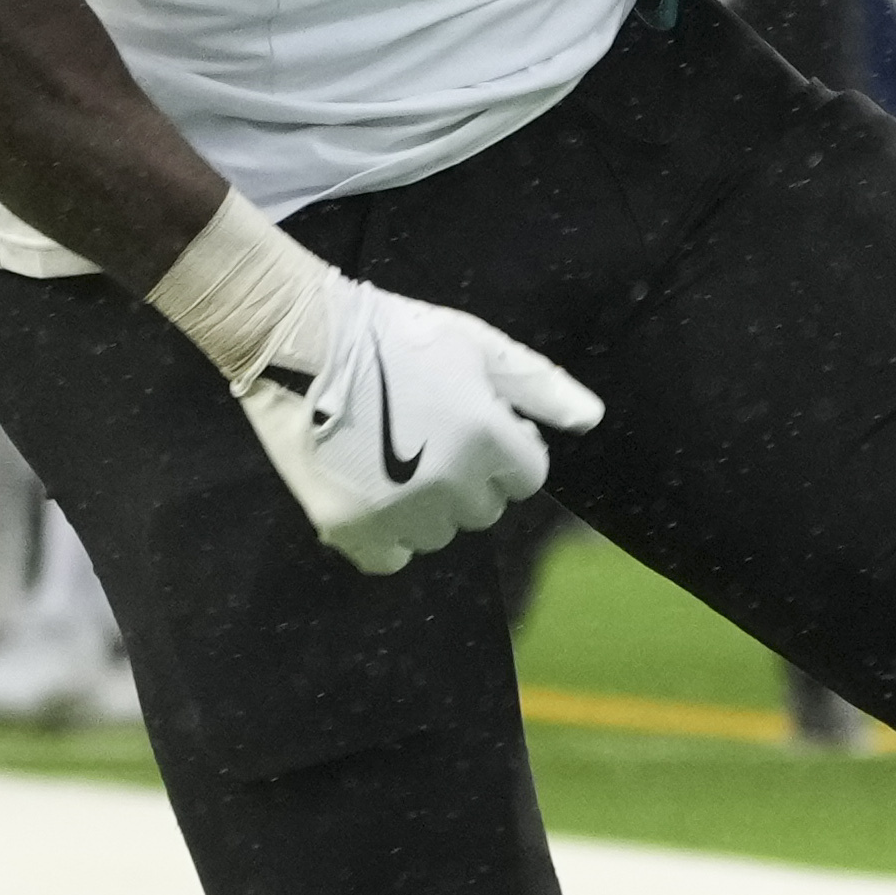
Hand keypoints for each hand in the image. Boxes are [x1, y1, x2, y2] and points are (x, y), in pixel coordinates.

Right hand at [232, 259, 603, 576]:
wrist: (303, 343)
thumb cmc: (396, 336)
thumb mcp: (477, 344)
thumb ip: (539, 386)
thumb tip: (592, 420)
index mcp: (487, 436)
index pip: (527, 476)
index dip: (505, 450)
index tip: (470, 425)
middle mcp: (450, 483)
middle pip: (484, 509)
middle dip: (468, 479)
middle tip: (428, 436)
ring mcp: (399, 511)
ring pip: (439, 534)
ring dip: (427, 508)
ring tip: (393, 461)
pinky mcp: (351, 528)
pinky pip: (391, 558)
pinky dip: (387, 536)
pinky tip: (371, 495)